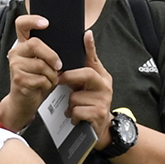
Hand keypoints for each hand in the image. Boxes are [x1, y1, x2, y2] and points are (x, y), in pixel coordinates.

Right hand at [0, 15, 62, 129]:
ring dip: (51, 75)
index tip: (46, 23)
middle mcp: (16, 52)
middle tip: (59, 66)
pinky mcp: (17, 78)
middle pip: (35, 44)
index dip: (33, 20)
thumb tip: (72, 42)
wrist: (25, 102)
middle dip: (51, 56)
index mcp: (23, 45)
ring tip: (48, 80)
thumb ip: (50, 52)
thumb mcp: (45, 63)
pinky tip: (42, 87)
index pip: (22, 24)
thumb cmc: (38, 81)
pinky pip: (40, 79)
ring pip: (41, 65)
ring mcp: (15, 65)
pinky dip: (47, 85)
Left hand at [66, 30, 115, 149]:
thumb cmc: (91, 103)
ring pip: (76, 96)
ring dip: (70, 104)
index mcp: (102, 76)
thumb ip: (84, 68)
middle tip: (59, 81)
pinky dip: (73, 115)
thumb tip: (85, 39)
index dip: (90, 47)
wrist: (101, 129)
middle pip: (86, 74)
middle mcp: (105, 86)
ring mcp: (104, 100)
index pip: (94, 59)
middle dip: (69, 77)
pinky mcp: (99, 114)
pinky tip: (76, 118)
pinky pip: (77, 111)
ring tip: (73, 108)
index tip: (86, 34)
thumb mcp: (88, 85)